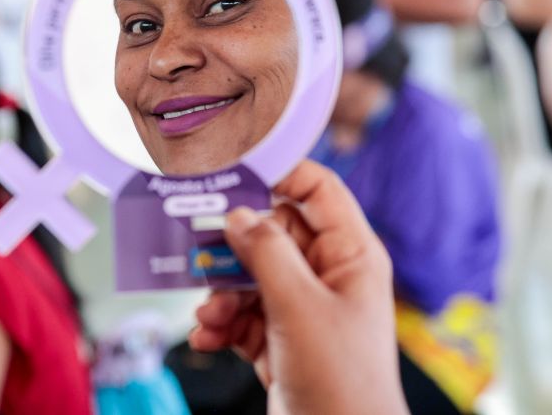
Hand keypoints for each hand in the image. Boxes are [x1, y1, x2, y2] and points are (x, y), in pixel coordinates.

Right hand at [190, 161, 408, 414]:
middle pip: (274, 233)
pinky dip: (222, 325)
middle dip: (235, 248)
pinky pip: (243, 315)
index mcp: (351, 254)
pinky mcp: (281, 340)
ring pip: (251, 276)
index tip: (233, 172)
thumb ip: (268, 254)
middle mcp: (329, 274)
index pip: (318, 191)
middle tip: (200, 253)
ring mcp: (304, 307)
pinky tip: (207, 339)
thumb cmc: (341, 380)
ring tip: (209, 316)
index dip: (280, 175)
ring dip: (222, 293)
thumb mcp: (301, 308)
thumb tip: (240, 214)